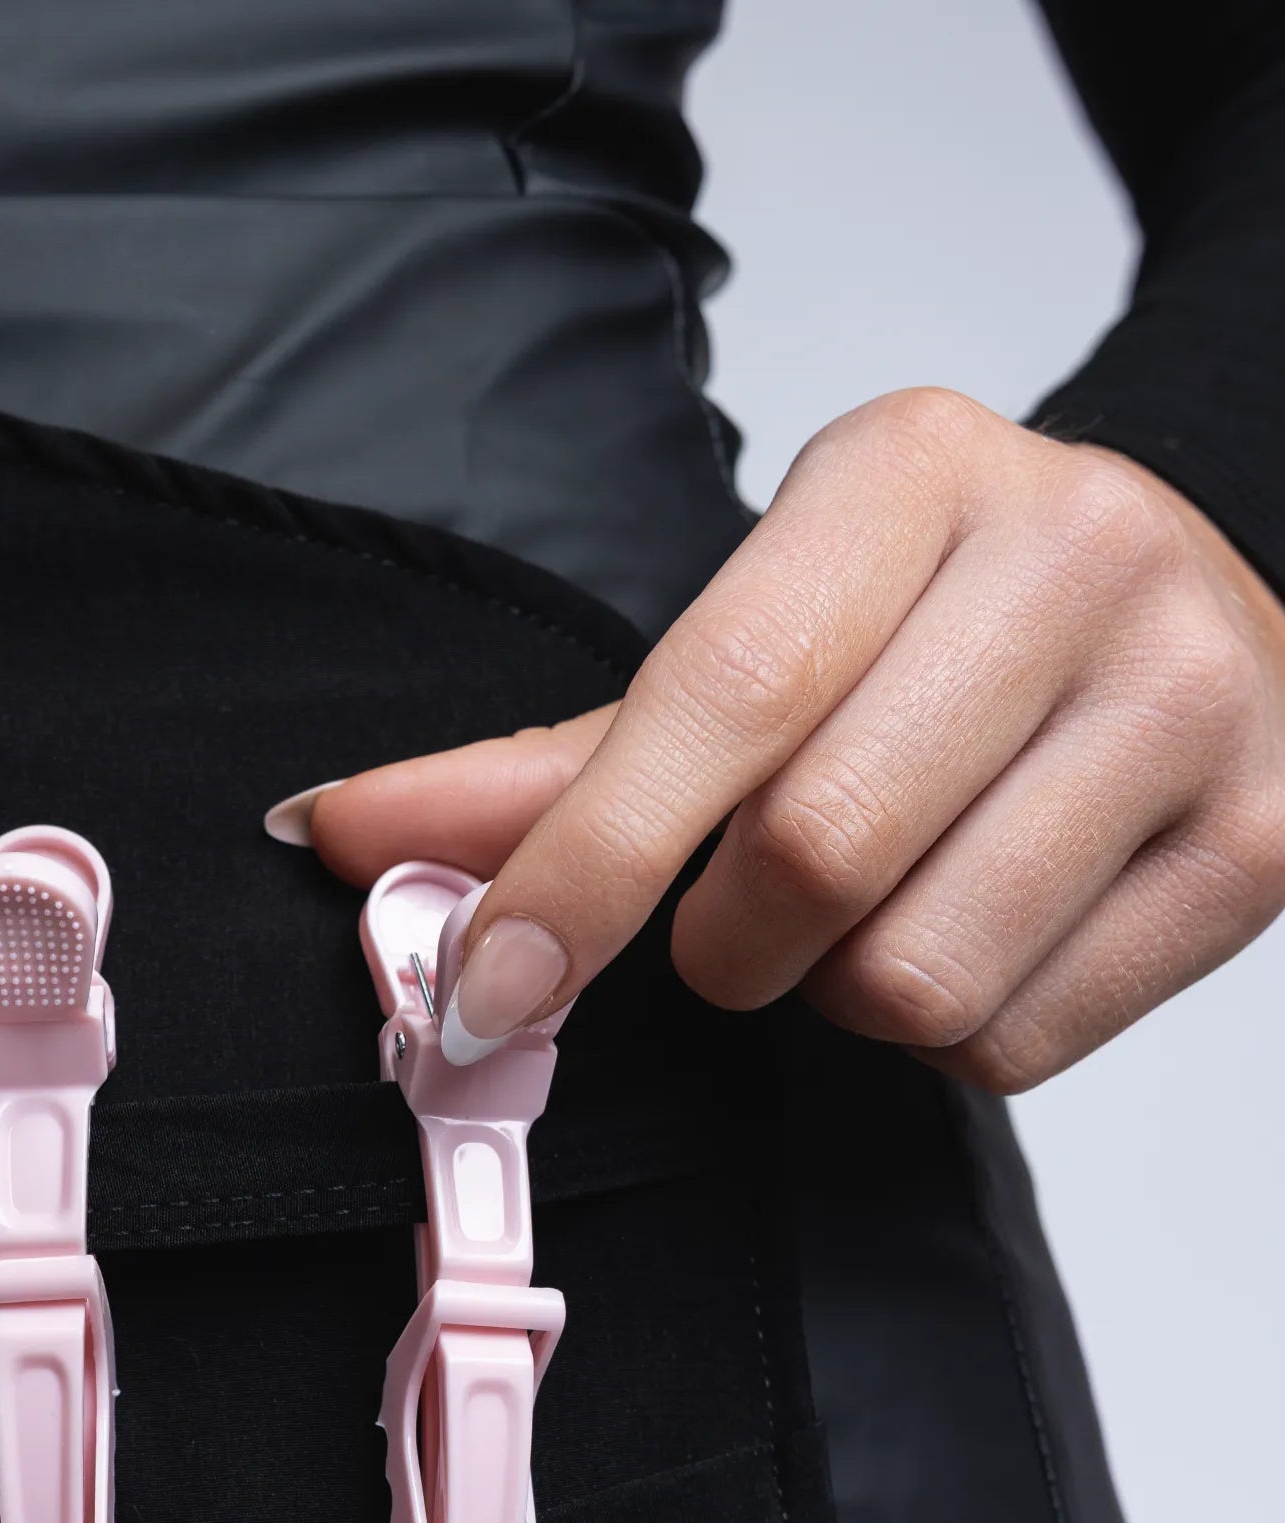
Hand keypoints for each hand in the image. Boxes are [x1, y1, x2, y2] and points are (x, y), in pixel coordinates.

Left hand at [277, 390, 1284, 1088]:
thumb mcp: (762, 637)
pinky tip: (983, 926)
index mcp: (915, 469)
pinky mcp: (1262, 842)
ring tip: (892, 899)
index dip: (580, 867)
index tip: (485, 988)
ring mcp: (1196, 699)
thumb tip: (338, 836)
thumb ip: (556, 762)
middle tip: (748, 915)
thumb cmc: (934, 631)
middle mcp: (1078, 554)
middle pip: (813, 861)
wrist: (1189, 612)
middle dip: (728, 944)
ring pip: (915, 981)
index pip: (717, 696)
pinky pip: (1014, 1045)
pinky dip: (952, 1034)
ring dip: (844, 993)